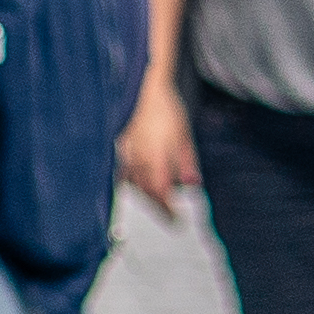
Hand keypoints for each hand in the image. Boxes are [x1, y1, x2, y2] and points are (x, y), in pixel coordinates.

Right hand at [113, 86, 193, 219]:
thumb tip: (193, 184)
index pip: (162, 194)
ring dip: (147, 197)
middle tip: (169, 218)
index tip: (177, 222)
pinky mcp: (120, 149)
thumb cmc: (167, 111)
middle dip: (159, 208)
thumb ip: (188, 162)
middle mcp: (139, 162)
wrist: (144, 91)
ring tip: (157, 204)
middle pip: (148, 193)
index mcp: (157, 161)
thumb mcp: (184, 136)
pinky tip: (136, 185)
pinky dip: (132, 183)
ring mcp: (127, 156)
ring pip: (135, 185)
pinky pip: (124, 173)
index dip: (169, 211)